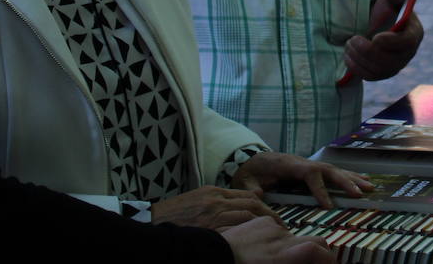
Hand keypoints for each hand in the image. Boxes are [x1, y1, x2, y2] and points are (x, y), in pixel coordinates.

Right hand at [151, 185, 278, 229]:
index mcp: (214, 192)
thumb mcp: (198, 199)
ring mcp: (213, 214)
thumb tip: (247, 202)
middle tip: (281, 226)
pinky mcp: (208, 228)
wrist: (152, 222)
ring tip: (274, 234)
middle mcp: (216, 200)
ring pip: (246, 215)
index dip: (264, 206)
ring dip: (262, 224)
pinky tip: (254, 241)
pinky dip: (246, 233)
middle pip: (251, 204)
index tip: (273, 216)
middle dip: (269, 215)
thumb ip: (220, 200)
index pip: (247, 196)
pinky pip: (234, 229)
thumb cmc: (174, 215)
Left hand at [221, 215, 336, 263]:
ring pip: (293, 238)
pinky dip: (277, 240)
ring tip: (280, 259)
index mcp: (285, 255)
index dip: (330, 260)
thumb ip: (293, 260)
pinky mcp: (260, 220)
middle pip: (315, 241)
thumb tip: (305, 259)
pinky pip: (276, 230)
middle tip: (318, 263)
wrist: (208, 254)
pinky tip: (263, 249)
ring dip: (293, 249)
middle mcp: (283, 239)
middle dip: (322, 253)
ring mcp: (272, 227)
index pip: (320, 252)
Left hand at [232, 153, 372, 208]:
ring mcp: (308, 164)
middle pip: (328, 169)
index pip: (310, 174)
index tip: (329, 206)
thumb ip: (252, 188)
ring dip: (352, 178)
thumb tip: (260, 194)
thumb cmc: (250, 172)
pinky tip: (362, 181)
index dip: (321, 189)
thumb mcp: (245, 181)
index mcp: (289, 165)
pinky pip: (332, 173)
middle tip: (360, 193)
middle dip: (345, 181)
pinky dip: (348, 177)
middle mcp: (303, 162)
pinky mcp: (311, 169)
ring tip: (370, 187)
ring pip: (334, 170)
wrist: (250, 159)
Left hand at [342, 0, 423, 81]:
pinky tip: (347, 55)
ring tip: (348, 43)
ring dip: (359, 58)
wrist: (375, 21)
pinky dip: (356, 67)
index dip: (391, 42)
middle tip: (352, 39)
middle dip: (368, 52)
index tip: (375, 37)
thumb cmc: (384, 7)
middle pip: (391, 61)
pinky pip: (370, 76)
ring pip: (378, 70)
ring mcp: (395, 65)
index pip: (407, 42)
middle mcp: (407, 53)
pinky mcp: (382, 73)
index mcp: (413, 32)